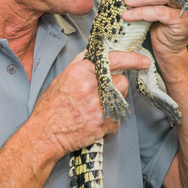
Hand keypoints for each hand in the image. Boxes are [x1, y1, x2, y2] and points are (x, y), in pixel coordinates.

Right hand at [28, 50, 149, 158]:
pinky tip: (94, 125)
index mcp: (81, 72)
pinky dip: (108, 126)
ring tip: (96, 111)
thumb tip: (94, 53)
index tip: (142, 60)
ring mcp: (98, 106)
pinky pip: (116, 122)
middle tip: (104, 95)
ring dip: (113, 105)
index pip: (113, 59)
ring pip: (121, 101)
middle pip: (122, 81)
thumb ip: (80, 65)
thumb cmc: (50, 108)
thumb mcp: (61, 79)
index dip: (132, 59)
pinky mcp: (103, 124)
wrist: (44, 134)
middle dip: (117, 87)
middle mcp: (92, 87)